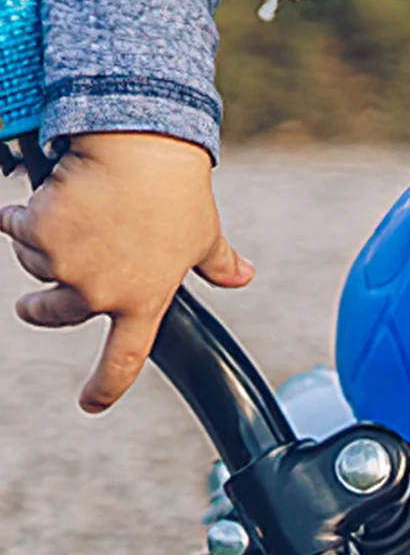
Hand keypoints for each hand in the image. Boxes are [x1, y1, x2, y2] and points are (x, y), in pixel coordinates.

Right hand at [0, 132, 252, 410]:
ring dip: (40, 245)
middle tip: (31, 307)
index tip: (91, 404)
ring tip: (65, 218)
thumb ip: (219, 265)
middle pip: (56, 315)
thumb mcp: (204, 238)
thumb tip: (243, 275)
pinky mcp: (38, 232)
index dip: (106, 387)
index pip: (124, 361)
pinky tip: (36, 200)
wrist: (141, 150)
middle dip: (37, 311)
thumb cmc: (178, 194)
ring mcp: (67, 267)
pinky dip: (19, 215)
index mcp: (144, 304)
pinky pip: (16, 228)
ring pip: (36, 265)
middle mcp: (101, 295)